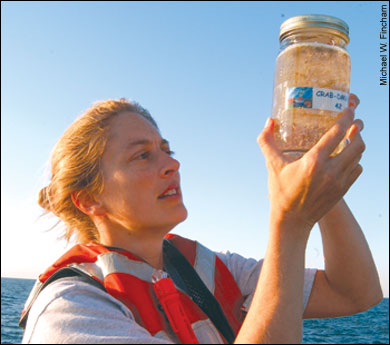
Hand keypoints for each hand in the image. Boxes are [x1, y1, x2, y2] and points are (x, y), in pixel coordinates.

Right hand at [257, 94, 364, 234]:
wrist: (292, 221)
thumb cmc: (280, 192)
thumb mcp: (272, 165)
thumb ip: (267, 141)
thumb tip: (269, 121)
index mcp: (314, 162)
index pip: (337, 133)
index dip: (346, 117)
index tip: (349, 108)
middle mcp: (330, 171)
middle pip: (357, 143)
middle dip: (357, 129)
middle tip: (353, 122)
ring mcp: (339, 181)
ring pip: (358, 156)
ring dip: (357, 144)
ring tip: (350, 137)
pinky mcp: (343, 190)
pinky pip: (357, 169)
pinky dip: (355, 160)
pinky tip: (346, 157)